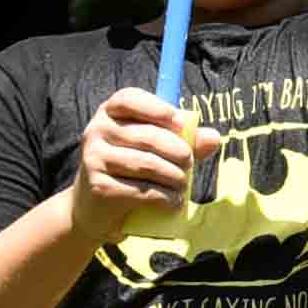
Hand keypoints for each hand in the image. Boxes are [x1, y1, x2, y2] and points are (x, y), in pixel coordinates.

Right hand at [70, 87, 217, 246]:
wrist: (95, 208)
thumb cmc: (132, 170)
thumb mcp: (157, 149)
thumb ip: (185, 141)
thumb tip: (213, 137)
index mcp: (109, 113)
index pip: (128, 99)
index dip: (157, 108)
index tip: (180, 123)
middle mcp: (96, 131)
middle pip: (147, 136)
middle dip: (178, 152)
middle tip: (189, 163)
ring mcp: (93, 159)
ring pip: (148, 164)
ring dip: (175, 177)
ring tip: (182, 185)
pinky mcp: (99, 187)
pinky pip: (143, 190)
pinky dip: (166, 197)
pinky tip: (173, 201)